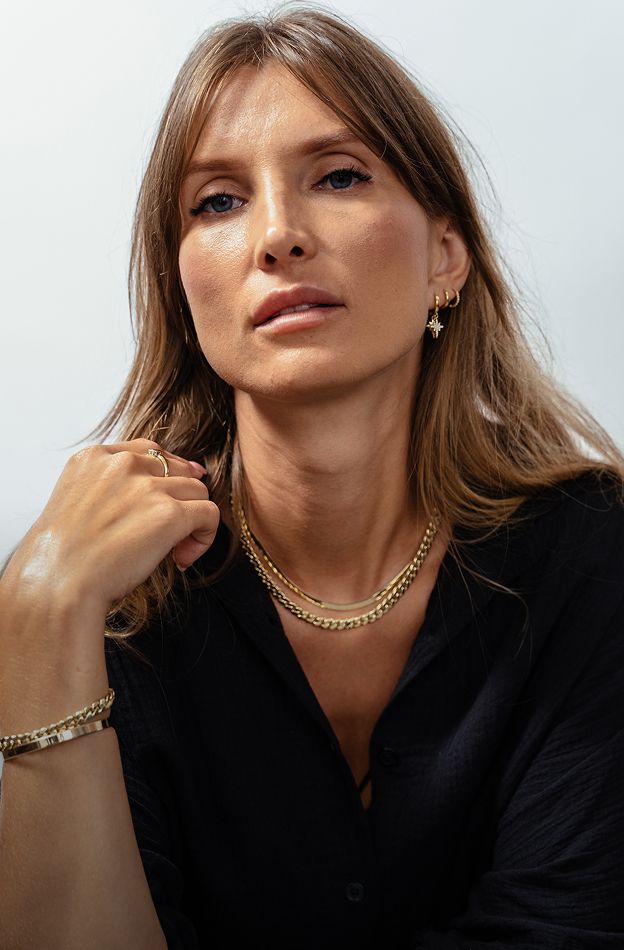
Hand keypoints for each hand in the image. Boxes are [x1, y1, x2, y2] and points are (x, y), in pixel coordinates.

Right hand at [3, 439, 219, 615]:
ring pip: (197, 491)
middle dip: (179, 499)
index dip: (165, 476)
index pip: (148, 451)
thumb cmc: (62, 556)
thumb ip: (111, 486)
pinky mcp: (169, 513)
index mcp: (94, 457)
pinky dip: (205, 537)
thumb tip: (158, 486)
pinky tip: (183, 558)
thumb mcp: (76, 501)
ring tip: (174, 551)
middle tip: (166, 533)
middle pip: (178, 469)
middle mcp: (123, 463)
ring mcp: (148, 486)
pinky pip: (209, 515)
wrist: (57, 582)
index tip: (168, 499)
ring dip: (192, 521)